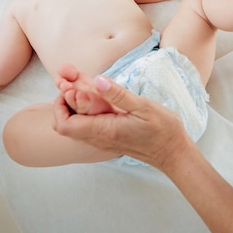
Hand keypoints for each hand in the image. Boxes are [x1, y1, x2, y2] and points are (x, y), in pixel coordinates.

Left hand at [52, 66, 189, 169]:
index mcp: (104, 131)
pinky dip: (86, 111)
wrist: (173, 152)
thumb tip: (97, 80)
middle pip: (65, 126)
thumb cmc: (162, 130)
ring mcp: (103, 140)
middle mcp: (99, 139)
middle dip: (64, 104)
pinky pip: (88, 126)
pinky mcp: (108, 139)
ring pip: (76, 126)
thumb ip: (118, 94)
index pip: (65, 125)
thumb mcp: (143, 106)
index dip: (60, 106)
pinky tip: (97, 97)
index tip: (68, 88)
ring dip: (74, 106)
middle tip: (73, 85)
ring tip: (84, 87)